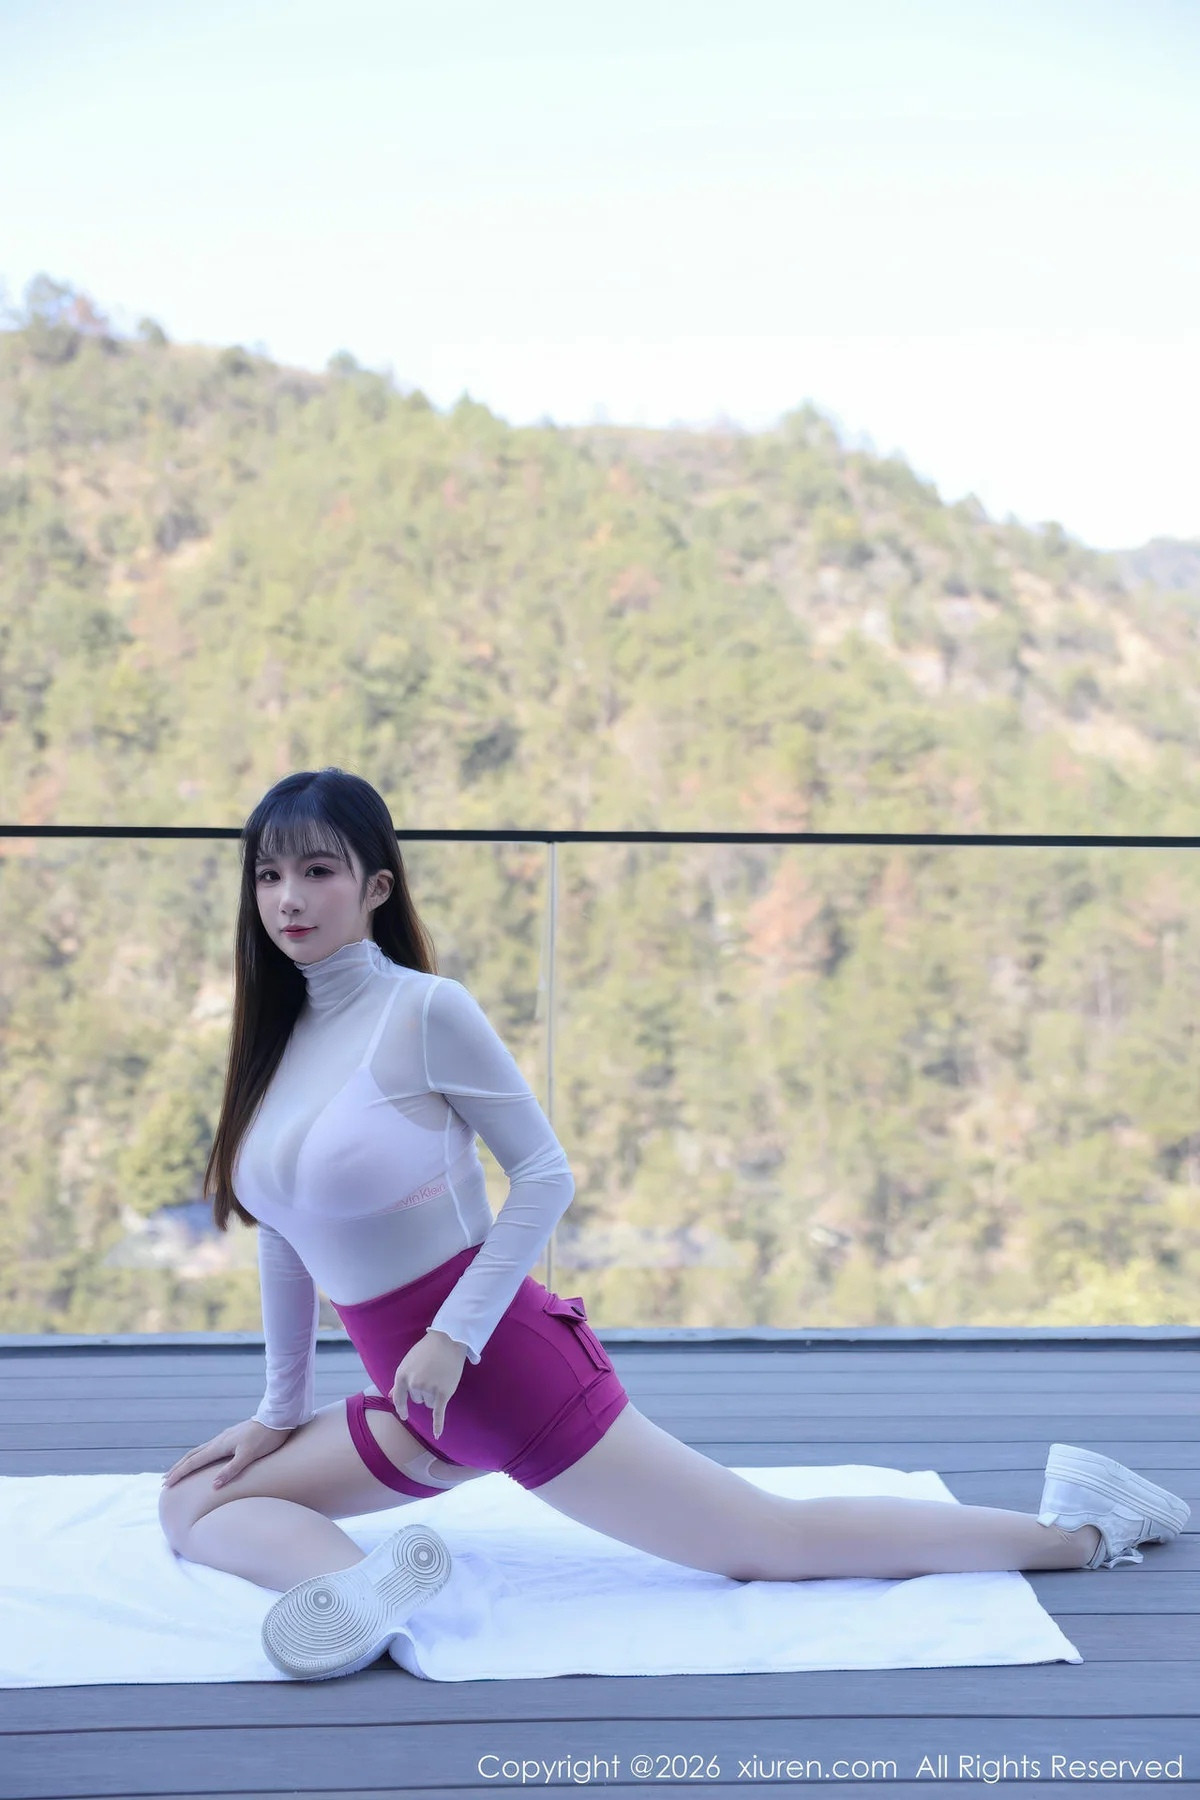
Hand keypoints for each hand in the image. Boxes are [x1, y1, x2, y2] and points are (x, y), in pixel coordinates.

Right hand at [161, 1418, 293, 1489]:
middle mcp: (219, 1440)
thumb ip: (232, 1470)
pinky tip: (204, 1458)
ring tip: (180, 1470)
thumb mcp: (250, 1455)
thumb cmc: (266, 1437)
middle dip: (178, 1468)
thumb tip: (214, 1486)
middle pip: (193, 1455)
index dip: (180, 1473)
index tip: (166, 1483)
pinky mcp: (233, 1437)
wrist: (278, 1418)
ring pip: (201, 1450)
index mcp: (220, 1445)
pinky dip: (200, 1456)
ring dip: (188, 1461)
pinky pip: (210, 1448)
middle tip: (165, 1480)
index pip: (194, 1461)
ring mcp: (226, 1437)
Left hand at [390, 1330, 466, 1438]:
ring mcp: (428, 1389)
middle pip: (417, 1399)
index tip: (404, 1415)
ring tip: (441, 1378)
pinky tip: (437, 1435)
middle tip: (433, 1374)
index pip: (399, 1398)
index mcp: (402, 1375)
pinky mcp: (443, 1393)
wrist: (448, 1340)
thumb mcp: (408, 1362)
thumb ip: (400, 1381)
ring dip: (435, 1396)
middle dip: (424, 1392)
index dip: (401, 1407)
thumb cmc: (427, 1349)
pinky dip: (438, 1425)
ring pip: (429, 1403)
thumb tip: (389, 1396)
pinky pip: (438, 1413)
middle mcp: (414, 1384)